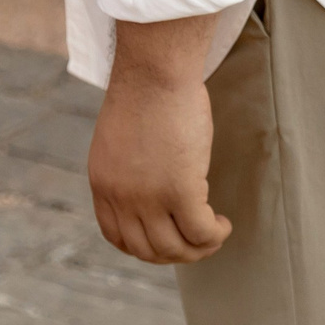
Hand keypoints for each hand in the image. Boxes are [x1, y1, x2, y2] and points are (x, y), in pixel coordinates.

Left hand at [88, 69, 230, 265]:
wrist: (154, 71)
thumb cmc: (145, 95)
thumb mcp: (122, 141)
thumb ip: (129, 170)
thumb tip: (154, 188)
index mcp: (102, 183)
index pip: (116, 236)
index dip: (144, 247)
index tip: (167, 239)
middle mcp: (120, 196)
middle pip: (147, 250)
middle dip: (176, 254)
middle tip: (197, 239)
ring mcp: (148, 197)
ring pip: (175, 249)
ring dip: (199, 248)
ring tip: (214, 231)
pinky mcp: (180, 190)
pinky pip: (201, 234)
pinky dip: (215, 235)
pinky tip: (222, 222)